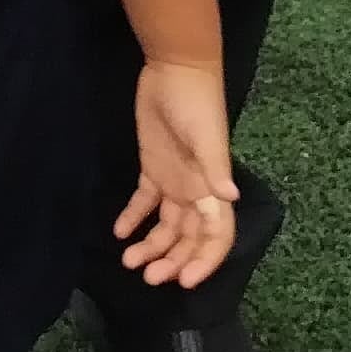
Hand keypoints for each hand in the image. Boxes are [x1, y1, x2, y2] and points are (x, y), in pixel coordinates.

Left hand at [117, 62, 237, 290]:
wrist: (175, 69)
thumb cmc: (196, 103)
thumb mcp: (206, 137)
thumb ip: (214, 169)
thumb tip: (230, 198)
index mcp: (212, 188)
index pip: (216, 236)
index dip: (205, 261)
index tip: (184, 282)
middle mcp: (196, 191)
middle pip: (188, 238)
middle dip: (173, 261)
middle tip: (149, 278)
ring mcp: (174, 180)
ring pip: (166, 226)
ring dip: (151, 247)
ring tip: (129, 262)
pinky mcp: (153, 168)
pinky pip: (144, 202)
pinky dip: (133, 219)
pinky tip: (119, 233)